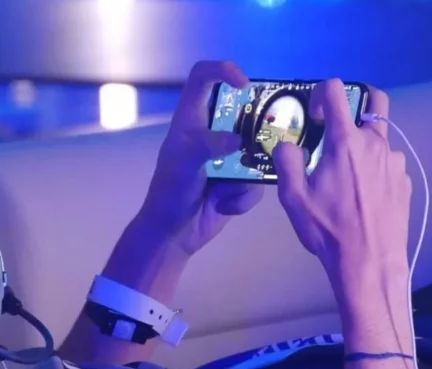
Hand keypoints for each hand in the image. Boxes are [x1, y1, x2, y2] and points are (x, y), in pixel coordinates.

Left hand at [138, 61, 263, 255]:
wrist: (174, 235)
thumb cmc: (170, 194)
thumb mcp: (182, 166)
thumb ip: (205, 146)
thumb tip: (237, 140)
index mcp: (191, 121)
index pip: (203, 78)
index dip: (223, 71)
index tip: (244, 84)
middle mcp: (211, 133)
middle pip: (244, 113)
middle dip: (256, 131)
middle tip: (262, 146)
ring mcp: (228, 156)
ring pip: (257, 150)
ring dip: (248, 174)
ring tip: (228, 191)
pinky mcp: (240, 180)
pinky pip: (258, 180)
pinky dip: (244, 197)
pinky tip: (226, 206)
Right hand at [272, 79, 411, 293]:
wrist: (370, 263)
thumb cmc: (328, 229)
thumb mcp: (293, 197)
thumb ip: (286, 161)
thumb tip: (287, 144)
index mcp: (345, 142)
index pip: (336, 90)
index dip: (321, 92)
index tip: (313, 113)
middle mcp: (375, 144)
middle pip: (373, 102)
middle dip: (356, 102)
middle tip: (337, 127)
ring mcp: (395, 162)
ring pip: (379, 138)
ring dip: (362, 145)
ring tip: (346, 177)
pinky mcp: (405, 181)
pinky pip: (388, 163)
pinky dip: (374, 169)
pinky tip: (363, 195)